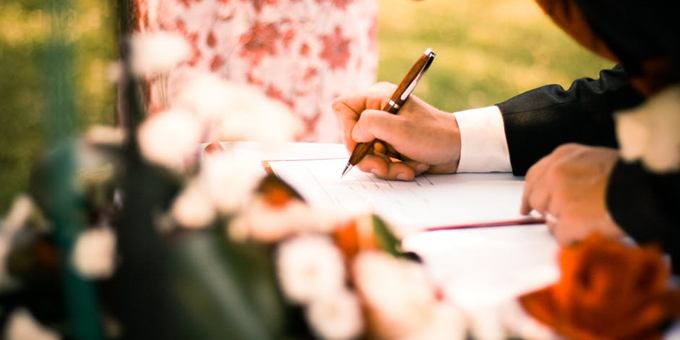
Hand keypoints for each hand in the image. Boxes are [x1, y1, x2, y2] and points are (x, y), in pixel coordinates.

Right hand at [332, 82, 460, 179]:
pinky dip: (393, 169)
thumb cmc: (433, 134)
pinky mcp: (390, 146)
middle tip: (384, 165)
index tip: (362, 145)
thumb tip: (354, 135)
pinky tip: (409, 168)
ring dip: (384, 167)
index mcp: (377, 98)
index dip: (347, 130)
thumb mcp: (398, 128)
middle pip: (352, 138)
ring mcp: (383, 131)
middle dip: (368, 157)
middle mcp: (377, 113)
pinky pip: (379, 162)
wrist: (459, 149)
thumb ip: (369, 125)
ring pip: (365, 154)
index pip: (342, 108)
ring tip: (404, 168)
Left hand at [520, 144, 624, 244]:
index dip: (530, 192)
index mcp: (563, 156)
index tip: (526, 205)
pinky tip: (588, 231)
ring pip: (549, 219)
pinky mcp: (567, 220)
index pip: (534, 175)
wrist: (644, 192)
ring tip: (589, 220)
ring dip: (564, 224)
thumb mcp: (595, 160)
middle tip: (560, 219)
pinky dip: (573, 238)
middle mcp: (555, 174)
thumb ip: (573, 171)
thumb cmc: (627, 178)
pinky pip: (561, 236)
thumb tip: (562, 192)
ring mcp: (558, 197)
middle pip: (536, 198)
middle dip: (546, 210)